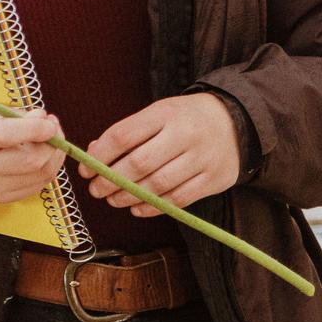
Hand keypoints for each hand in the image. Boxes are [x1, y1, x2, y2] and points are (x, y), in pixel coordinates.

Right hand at [0, 101, 64, 202]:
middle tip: (53, 128)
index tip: (48, 121)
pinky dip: (48, 168)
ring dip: (54, 155)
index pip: (6, 134)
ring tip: (51, 139)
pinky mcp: (2, 197)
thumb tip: (47, 122)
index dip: (35, 128)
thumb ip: (18, 115)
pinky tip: (42, 155)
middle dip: (52, 143)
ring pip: (41, 174)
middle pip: (31, 160)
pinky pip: (39, 185)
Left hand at [83, 94, 239, 215]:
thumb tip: (94, 154)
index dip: (100, 156)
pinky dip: (153, 207)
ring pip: (158, 184)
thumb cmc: (184, 119)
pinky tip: (137, 208)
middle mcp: (185, 134)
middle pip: (139, 163)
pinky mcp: (214, 179)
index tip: (85, 169)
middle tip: (95, 190)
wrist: (235, 121)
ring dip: (129, 197)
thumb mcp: (157, 113)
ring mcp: (202, 158)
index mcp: (164, 113)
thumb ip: (128, 132)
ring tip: (113, 200)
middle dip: (111, 181)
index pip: (123, 136)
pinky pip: (178, 199)